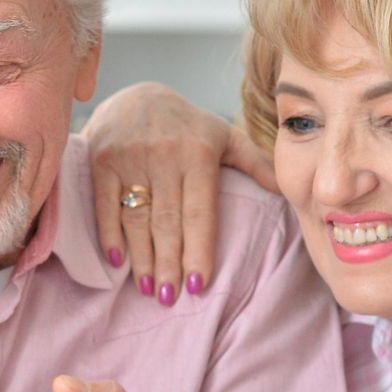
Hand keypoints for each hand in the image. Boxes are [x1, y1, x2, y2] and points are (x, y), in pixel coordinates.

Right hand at [82, 82, 274, 303]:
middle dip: (168, 263)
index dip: (198, 250)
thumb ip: (255, 164)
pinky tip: (117, 260)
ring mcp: (130, 158)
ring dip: (142, 256)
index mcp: (199, 154)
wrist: (136, 93)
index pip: (200, 213)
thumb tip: (290, 192)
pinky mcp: (102, 160)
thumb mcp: (224, 136)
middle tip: (170, 298)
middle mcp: (165, 157)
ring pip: (137, 217)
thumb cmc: (187, 124)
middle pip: (168, 222)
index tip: (198, 285)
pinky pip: (105, 204)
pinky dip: (110, 233)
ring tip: (148, 288)